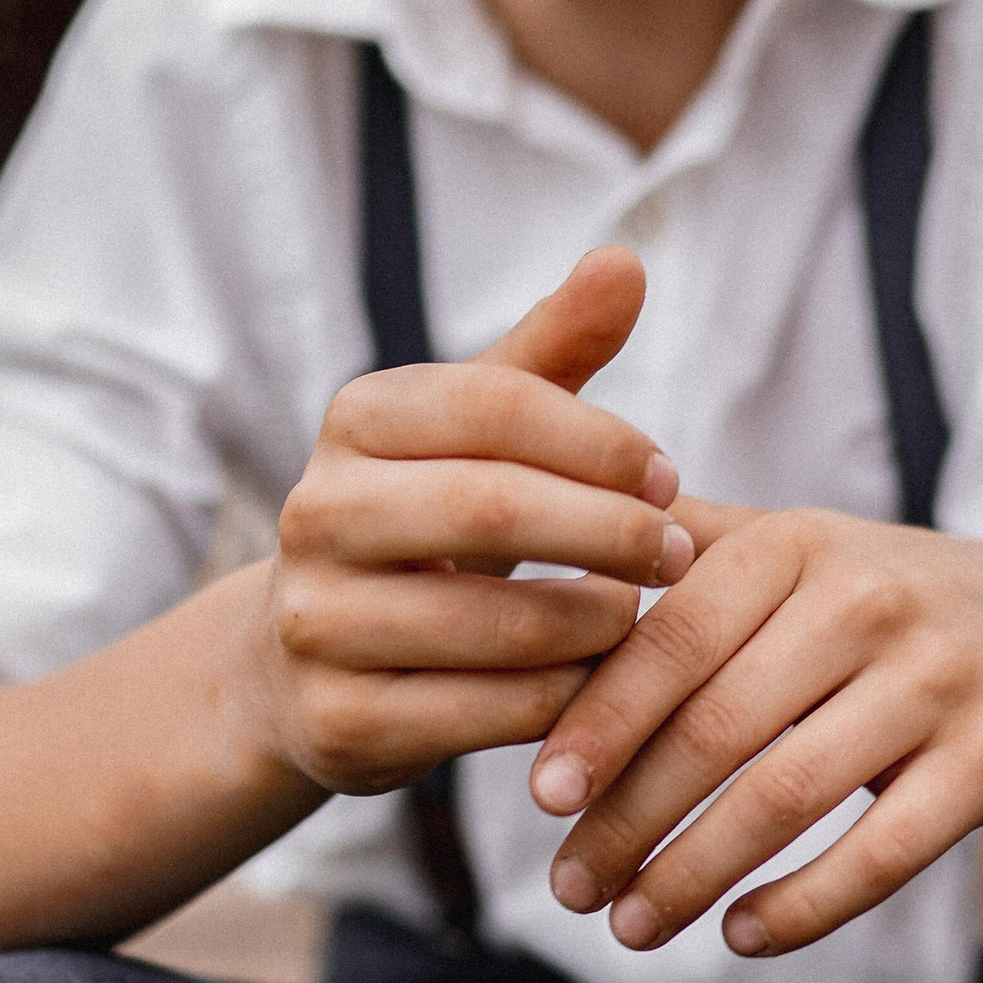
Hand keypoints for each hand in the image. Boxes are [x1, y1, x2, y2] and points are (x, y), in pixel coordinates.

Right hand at [249, 247, 691, 800]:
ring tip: (642, 617)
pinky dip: (561, 700)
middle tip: (681, 552)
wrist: (301, 663)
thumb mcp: (481, 435)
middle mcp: (315, 512)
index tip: (669, 476)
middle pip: (491, 506)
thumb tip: (626, 261)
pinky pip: (480, 714)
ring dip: (596, 623)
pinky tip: (599, 685)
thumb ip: (554, 351)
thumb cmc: (429, 523)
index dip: (598, 440)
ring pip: (492, 623)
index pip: (494, 403)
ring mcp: (315, 623)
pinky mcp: (337, 721)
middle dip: (610, 530)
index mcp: (355, 420)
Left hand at [528, 504, 982, 957]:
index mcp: (794, 544)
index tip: (540, 798)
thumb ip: (673, 554)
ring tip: (630, 926)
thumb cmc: (875, 604)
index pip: (671, 637)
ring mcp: (936, 680)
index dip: (600, 722)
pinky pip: (882, 851)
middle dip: (628, 818)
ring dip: (694, 874)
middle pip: (717, 727)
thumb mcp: (790, 551)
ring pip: (787, 795)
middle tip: (569, 889)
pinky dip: (802, 904)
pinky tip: (742, 936)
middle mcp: (867, 600)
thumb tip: (514, 567)